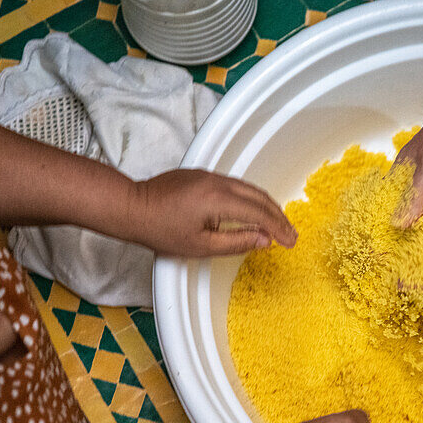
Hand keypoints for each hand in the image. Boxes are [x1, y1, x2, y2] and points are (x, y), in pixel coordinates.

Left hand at [127, 169, 297, 256]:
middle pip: (259, 197)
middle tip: (291, 234)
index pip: (260, 213)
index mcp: (219, 199)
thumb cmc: (160, 230)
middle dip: (279, 216)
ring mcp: (210, 176)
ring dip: (267, 206)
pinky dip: (252, 198)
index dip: (278, 228)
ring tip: (278, 223)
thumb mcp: (200, 246)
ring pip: (249, 188)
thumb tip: (264, 240)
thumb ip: (237, 242)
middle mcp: (218, 182)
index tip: (290, 242)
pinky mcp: (202, 176)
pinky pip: (236, 185)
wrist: (131, 207)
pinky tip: (254, 210)